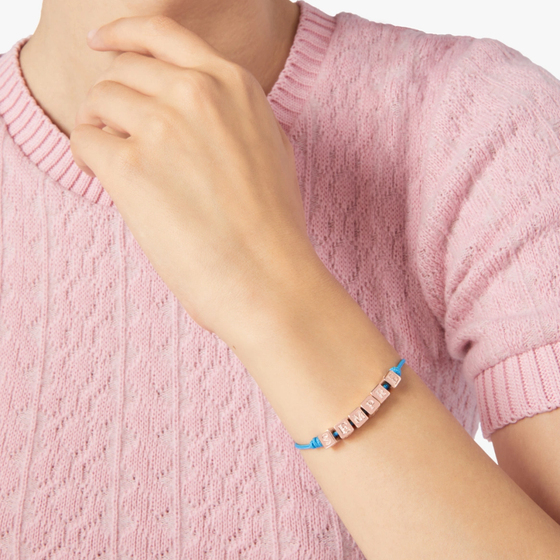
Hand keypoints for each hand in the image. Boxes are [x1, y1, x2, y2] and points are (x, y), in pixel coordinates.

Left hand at [70, 15, 326, 339]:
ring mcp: (163, 127)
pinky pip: (84, 140)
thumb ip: (235, 115)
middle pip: (123, 69)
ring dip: (99, 127)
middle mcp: (197, 94)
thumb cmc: (273, 226)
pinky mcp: (131, 167)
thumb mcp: (271, 149)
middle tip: (116, 131)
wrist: (267, 277)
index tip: (104, 43)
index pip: (163, 33)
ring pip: (99, 100)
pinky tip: (105, 179)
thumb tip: (206, 110)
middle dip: (114, 98)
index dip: (124, 34)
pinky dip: (86, 158)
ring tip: (113, 160)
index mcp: (233, 86)